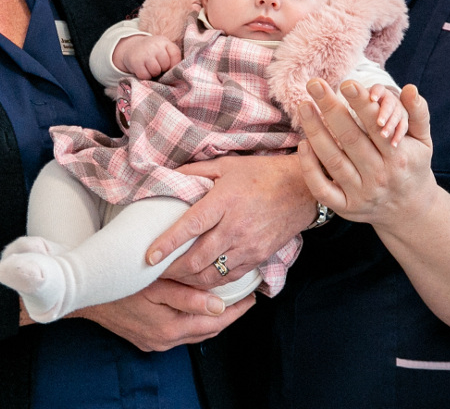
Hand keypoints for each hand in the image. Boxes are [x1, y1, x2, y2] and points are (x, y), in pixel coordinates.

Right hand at [73, 279, 253, 350]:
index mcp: (171, 328)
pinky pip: (179, 333)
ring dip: (212, 319)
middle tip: (246, 299)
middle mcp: (165, 340)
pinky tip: (197, 308)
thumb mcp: (156, 285)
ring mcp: (155, 343)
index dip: (236, 310)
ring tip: (228, 302)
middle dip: (228, 315)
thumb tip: (219, 304)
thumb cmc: (122, 284)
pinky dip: (193, 322)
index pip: (214, 321)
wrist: (86, 296)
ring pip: (194, 333)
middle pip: (207, 330)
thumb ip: (188, 296)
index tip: (252, 297)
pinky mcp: (147, 340)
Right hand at [113, 34, 181, 78]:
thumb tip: (179, 74)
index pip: (175, 55)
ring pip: (156, 71)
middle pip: (165, 65)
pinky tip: (142, 69)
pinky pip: (145, 76)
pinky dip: (144, 76)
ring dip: (153, 73)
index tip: (169, 66)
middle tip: (156, 65)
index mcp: (164, 41)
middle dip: (162, 69)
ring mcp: (145, 53)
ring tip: (149, 67)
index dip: (174, 64)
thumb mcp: (163, 48)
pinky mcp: (136, 62)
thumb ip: (172, 57)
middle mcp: (154, 45)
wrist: (131, 47)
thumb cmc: (152, 52)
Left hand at [146, 154, 314, 288]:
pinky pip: (230, 278)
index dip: (168, 243)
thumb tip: (169, 176)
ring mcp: (248, 246)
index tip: (149, 257)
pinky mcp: (258, 257)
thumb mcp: (227, 165)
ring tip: (171, 281)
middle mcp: (235, 227)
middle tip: (154, 274)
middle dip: (172, 271)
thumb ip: (196, 172)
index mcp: (224, 201)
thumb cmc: (261, 174)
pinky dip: (211, 284)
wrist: (300, 190)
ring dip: (189, 281)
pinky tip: (198, 282)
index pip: (191, 225)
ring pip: (212, 274)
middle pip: (197, 258)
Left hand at [297, 79, 437, 227]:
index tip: (347, 83)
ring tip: (304, 106)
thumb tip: (410, 88)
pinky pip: (321, 188)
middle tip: (314, 84)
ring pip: (332, 161)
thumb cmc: (412, 165)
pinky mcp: (344, 207)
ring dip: (315, 131)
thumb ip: (418, 113)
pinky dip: (309, 167)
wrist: (409, 211)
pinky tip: (303, 144)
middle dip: (331, 108)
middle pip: (350, 139)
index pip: (376, 126)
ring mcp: (360, 193)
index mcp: (398, 157)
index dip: (361, 104)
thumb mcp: (423, 141)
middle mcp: (378, 176)